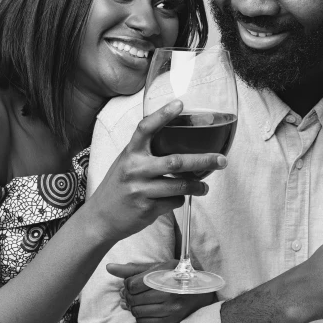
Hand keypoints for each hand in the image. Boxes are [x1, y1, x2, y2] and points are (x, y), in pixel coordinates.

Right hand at [87, 100, 226, 241]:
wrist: (100, 218)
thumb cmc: (118, 187)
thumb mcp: (126, 164)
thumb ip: (146, 153)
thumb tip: (179, 142)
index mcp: (129, 153)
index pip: (145, 128)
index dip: (162, 115)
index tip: (180, 104)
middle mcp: (134, 169)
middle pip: (175, 161)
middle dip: (203, 160)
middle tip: (221, 159)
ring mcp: (140, 190)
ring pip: (179, 186)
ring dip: (197, 186)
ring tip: (205, 187)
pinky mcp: (146, 209)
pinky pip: (173, 202)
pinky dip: (180, 199)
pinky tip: (176, 198)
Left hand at [108, 261, 217, 322]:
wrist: (201, 291)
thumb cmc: (177, 275)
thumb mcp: (158, 266)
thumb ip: (133, 269)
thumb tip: (109, 267)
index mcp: (163, 276)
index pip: (131, 284)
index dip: (128, 284)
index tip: (132, 283)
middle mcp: (167, 293)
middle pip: (132, 299)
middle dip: (128, 296)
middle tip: (133, 293)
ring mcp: (170, 309)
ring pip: (136, 312)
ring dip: (134, 307)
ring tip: (141, 300)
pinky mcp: (170, 321)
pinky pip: (144, 322)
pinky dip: (141, 316)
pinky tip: (147, 309)